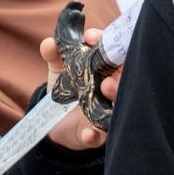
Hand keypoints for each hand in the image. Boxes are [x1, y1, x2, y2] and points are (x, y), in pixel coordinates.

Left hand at [35, 25, 118, 150]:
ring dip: (116, 96)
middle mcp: (112, 87)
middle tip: (108, 72)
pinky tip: (88, 133)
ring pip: (120, 105)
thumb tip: (49, 43)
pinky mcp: (99, 134)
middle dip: (119, 73)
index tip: (90, 38)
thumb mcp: (58, 69)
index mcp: (105, 68)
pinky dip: (94, 135)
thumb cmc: (65, 88)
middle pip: (124, 77)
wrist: (55, 122)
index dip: (103, 41)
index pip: (111, 50)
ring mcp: (108, 111)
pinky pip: (100, 136)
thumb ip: (54, 55)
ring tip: (105, 89)